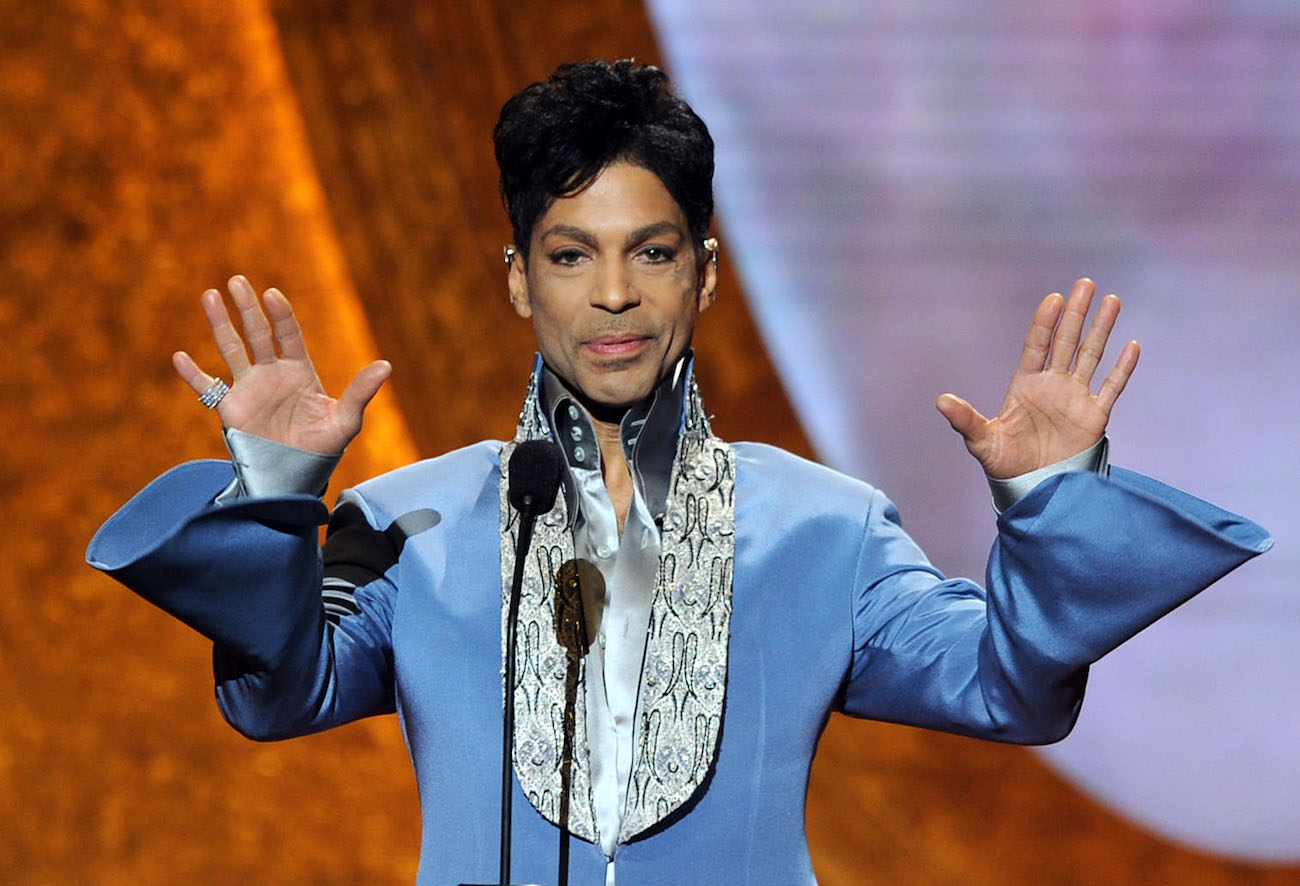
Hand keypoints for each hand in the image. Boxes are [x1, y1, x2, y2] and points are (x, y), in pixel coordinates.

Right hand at [172, 275, 390, 454]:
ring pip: (231, 349)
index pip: (288, 335)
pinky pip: (207, 388)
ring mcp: (249, 388)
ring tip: (209, 296)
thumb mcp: (345, 420)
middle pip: (257, 333)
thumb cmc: (324, 447)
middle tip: (237, 281)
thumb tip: (386, 366)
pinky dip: (192, 374)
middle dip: (248, 308)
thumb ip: (360, 392)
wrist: (297, 476)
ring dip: (220, 324)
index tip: (272, 295)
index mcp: (299, 371)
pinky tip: (178, 357)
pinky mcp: (230, 409)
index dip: (281, 315)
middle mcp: (272, 374)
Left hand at [936, 278, 1139, 478]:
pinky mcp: (1094, 417)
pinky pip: (1112, 387)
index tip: (1054, 299)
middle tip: (1085, 283)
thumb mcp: (981, 440)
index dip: (1045, 322)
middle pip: (1066, 341)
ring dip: (1101, 330)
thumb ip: (965, 419)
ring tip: (1112, 301)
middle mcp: (1052, 385)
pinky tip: (1132, 345)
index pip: (1037, 346)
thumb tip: (940, 401)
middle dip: (1076, 313)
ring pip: (1091, 356)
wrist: (1033, 488)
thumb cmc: (1004, 464)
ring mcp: (1075, 398)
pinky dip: (1123, 368)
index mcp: (1025, 385)